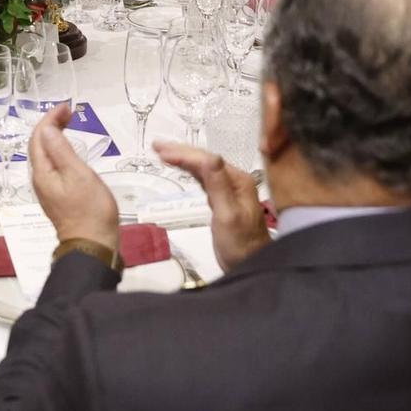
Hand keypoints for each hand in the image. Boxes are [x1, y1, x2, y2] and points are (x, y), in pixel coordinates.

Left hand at [26, 103, 119, 254]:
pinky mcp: (57, 195)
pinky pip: (53, 165)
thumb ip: (61, 150)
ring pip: (45, 155)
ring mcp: (48, 189)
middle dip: (51, 125)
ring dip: (55, 137)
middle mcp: (40, 179)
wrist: (93, 244)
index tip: (67, 107)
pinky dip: (59, 151)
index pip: (38, 137)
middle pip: (39, 145)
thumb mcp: (78, 175)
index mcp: (42, 172)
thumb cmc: (90, 209)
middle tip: (70, 112)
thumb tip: (45, 128)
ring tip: (69, 124)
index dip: (49, 119)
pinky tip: (70, 150)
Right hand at [153, 140, 270, 270]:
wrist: (254, 264)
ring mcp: (229, 190)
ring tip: (163, 153)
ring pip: (203, 168)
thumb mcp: (228, 215)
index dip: (183, 154)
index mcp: (237, 180)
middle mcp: (234, 180)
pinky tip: (182, 169)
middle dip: (180, 151)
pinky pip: (204, 179)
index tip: (160, 152)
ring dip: (184, 159)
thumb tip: (209, 156)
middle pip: (204, 160)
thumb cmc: (241, 244)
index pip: (206, 160)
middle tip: (156, 145)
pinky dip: (190, 172)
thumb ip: (218, 185)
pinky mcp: (222, 201)